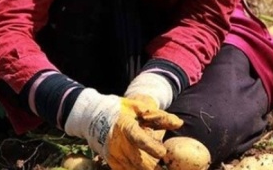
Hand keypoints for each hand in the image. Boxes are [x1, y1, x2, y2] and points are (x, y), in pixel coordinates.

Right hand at [65, 90, 182, 169]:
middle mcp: (117, 143)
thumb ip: (160, 117)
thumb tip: (179, 123)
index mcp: (124, 126)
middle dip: (153, 167)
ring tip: (160, 169)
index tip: (163, 153)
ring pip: (132, 169)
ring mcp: (113, 154)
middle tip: (166, 168)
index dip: (150, 146)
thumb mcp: (139, 108)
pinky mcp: (111, 162)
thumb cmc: (121, 111)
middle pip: (137, 160)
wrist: (93, 116)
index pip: (137, 138)